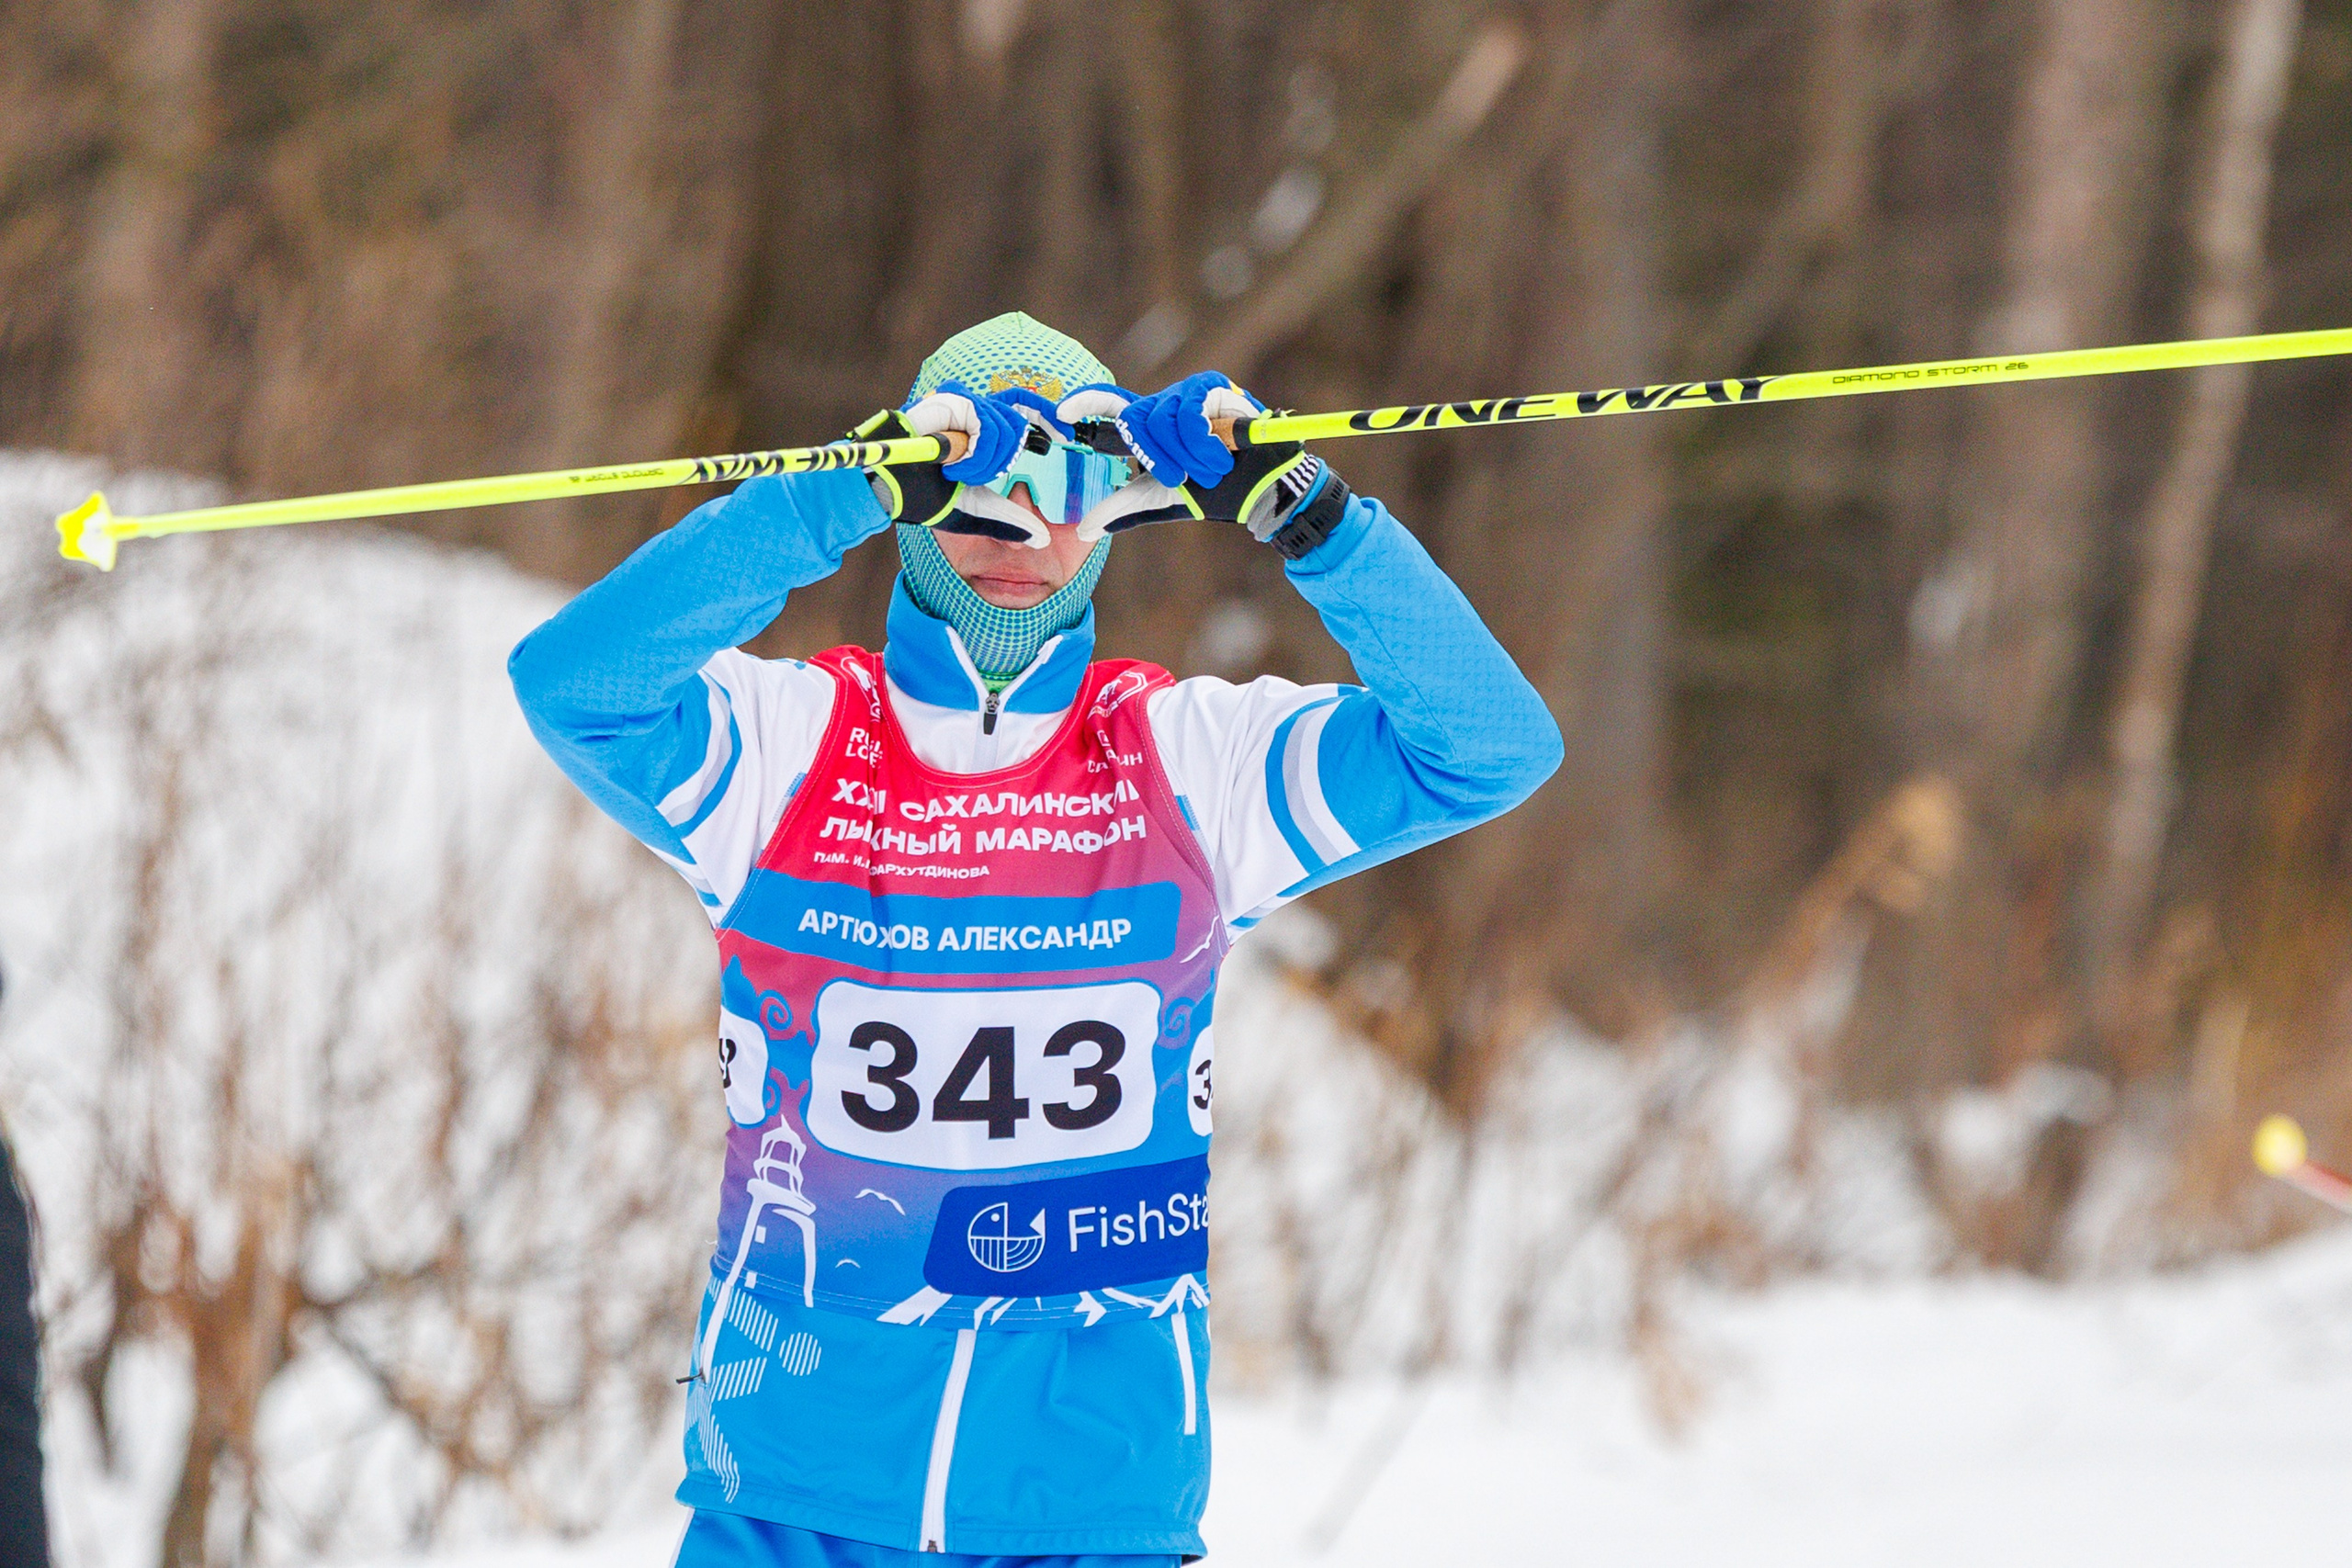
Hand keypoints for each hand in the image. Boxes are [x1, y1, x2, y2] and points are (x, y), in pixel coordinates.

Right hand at [849, 382, 1046, 546]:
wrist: (885, 489)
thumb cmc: (920, 494)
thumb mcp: (975, 511)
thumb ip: (1008, 520)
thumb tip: (1043, 540)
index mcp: (979, 427)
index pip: (1023, 407)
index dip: (1048, 413)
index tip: (1068, 433)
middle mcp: (972, 410)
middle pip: (1019, 416)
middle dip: (1012, 450)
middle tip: (985, 470)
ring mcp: (961, 402)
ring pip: (1005, 427)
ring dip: (985, 463)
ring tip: (956, 473)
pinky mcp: (951, 402)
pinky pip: (986, 428)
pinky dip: (976, 457)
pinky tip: (953, 466)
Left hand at [1057, 375, 1353, 556]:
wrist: (1261, 491)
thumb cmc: (1216, 494)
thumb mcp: (1163, 501)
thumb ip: (1123, 509)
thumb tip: (1081, 531)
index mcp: (1149, 429)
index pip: (1108, 404)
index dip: (1084, 403)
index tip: (1061, 413)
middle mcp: (1164, 405)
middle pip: (1133, 418)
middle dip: (1154, 456)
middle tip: (1180, 477)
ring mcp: (1187, 393)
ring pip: (1160, 418)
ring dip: (1185, 454)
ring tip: (1211, 468)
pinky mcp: (1211, 387)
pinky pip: (1188, 413)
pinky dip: (1202, 442)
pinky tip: (1221, 452)